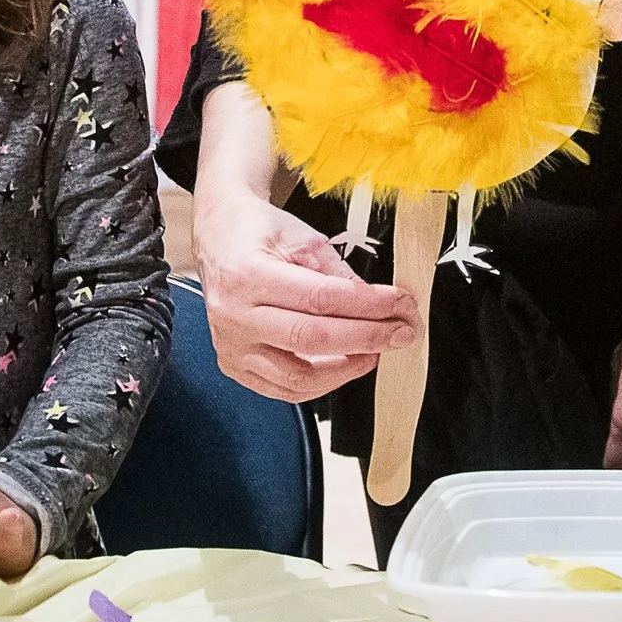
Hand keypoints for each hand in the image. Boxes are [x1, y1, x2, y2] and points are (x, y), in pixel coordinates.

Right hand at [195, 195, 417, 402]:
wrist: (220, 236)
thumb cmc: (258, 232)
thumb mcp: (302, 237)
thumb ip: (337, 273)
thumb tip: (377, 304)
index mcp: (248, 275)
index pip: (320, 298)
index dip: (368, 304)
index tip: (400, 305)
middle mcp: (234, 316)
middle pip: (312, 339)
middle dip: (367, 337)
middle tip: (401, 332)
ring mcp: (231, 346)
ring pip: (298, 376)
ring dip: (346, 368)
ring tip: (375, 350)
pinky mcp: (234, 365)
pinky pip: (283, 389)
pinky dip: (320, 383)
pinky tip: (344, 364)